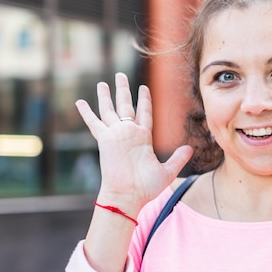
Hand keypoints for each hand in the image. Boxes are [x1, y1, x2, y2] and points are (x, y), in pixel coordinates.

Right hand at [76, 73, 193, 212]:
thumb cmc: (146, 187)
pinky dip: (87, 113)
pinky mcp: (105, 140)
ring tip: (103, 82)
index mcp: (143, 138)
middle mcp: (129, 134)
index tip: (144, 88)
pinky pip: (94, 123)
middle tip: (120, 76)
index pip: (144, 113)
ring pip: (110, 110)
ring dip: (107, 96)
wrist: (128, 195)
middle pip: (126, 106)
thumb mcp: (167, 171)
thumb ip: (178, 158)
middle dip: (123, 91)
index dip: (144, 100)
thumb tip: (191, 148)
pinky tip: (80, 102)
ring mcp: (116, 135)